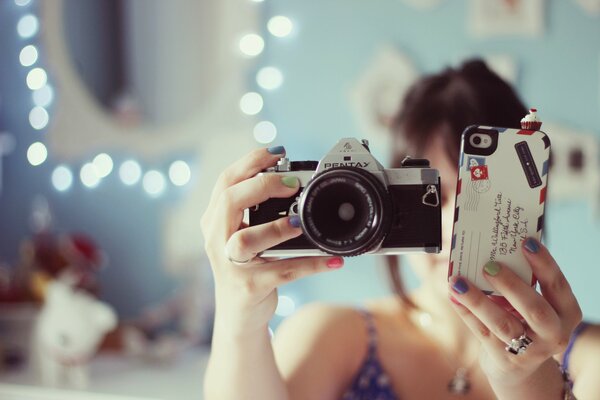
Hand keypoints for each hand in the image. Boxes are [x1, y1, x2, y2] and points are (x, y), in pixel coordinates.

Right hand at [201, 146, 342, 334]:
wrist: (238, 315)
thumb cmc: (245, 267)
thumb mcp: (239, 234)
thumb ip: (253, 208)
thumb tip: (289, 177)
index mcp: (215, 220)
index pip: (226, 181)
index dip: (251, 162)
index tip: (278, 153)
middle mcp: (216, 240)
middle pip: (230, 201)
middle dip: (262, 185)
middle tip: (292, 183)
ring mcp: (231, 265)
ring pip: (246, 240)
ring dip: (275, 228)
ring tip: (300, 223)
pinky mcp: (250, 287)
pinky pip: (282, 272)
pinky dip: (310, 264)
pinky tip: (333, 259)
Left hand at [448, 237, 581, 386]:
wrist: (519, 365)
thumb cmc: (525, 320)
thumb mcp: (532, 303)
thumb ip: (522, 282)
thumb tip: (493, 252)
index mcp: (565, 312)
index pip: (557, 286)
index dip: (544, 264)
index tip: (527, 242)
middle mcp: (553, 333)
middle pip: (535, 310)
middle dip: (511, 285)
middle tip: (489, 266)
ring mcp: (529, 349)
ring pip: (502, 323)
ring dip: (478, 300)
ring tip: (457, 282)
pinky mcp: (504, 358)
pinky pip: (482, 331)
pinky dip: (466, 311)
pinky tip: (453, 295)